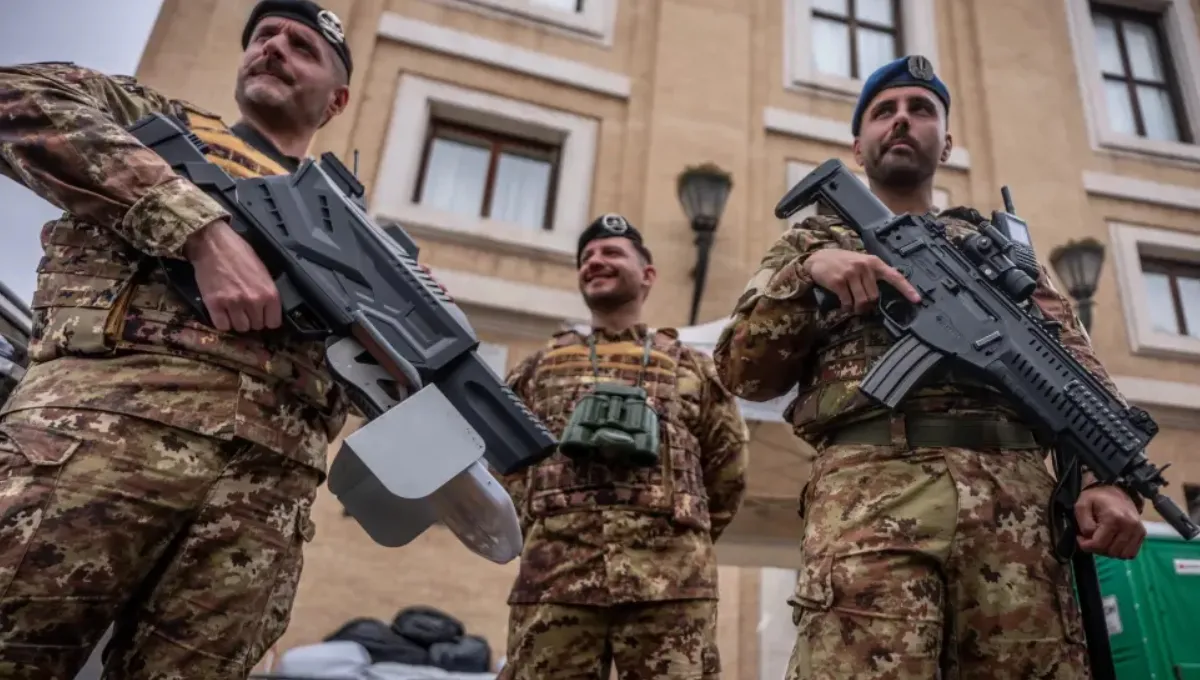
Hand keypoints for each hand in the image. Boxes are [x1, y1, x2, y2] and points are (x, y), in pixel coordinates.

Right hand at [183, 219, 281, 332]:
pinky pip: (222, 326)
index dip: (267, 320)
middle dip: (251, 319)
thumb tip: (268, 310)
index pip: (273, 323)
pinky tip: (222, 312)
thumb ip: (266, 292)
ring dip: (237, 322)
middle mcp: (254, 301)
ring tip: (233, 310)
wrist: (213, 244)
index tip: (261, 315)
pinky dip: (222, 322)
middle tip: (244, 309)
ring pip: (240, 328)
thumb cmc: (239, 253)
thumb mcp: (262, 271)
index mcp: (269, 293)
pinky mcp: (214, 305)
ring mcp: (233, 304)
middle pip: (256, 326)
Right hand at [802, 249, 920, 313]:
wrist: (818, 258)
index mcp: (874, 262)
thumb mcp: (861, 263)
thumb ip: (872, 275)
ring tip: (852, 307)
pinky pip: (848, 302)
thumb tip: (881, 296)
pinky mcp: (839, 281)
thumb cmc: (842, 262)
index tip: (917, 300)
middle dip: (868, 305)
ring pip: (863, 301)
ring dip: (857, 309)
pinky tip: (844, 305)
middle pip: (875, 296)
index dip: (907, 289)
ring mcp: (851, 273)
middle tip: (861, 306)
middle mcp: (864, 266)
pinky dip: (846, 308)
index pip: (895, 277)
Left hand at [1075, 485, 1145, 558]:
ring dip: (1109, 551)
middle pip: (1111, 552)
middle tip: (1090, 538)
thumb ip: (1084, 524)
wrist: (1115, 489)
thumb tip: (1090, 538)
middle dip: (1097, 548)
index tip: (1080, 537)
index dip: (1086, 545)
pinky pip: (1131, 553)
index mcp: (1114, 518)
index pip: (1099, 544)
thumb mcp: (1082, 506)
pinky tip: (1112, 542)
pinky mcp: (1142, 534)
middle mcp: (1130, 525)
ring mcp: (1138, 530)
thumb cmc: (1096, 497)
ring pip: (1122, 555)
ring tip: (1101, 539)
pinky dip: (1120, 551)